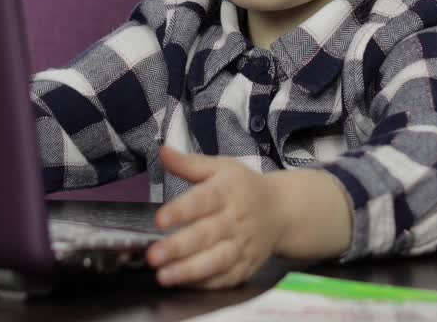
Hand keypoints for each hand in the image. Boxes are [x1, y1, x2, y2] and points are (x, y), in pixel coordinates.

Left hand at [146, 145, 282, 288]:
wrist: (283, 211)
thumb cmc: (246, 187)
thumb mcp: (220, 167)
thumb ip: (189, 163)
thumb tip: (162, 151)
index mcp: (226, 192)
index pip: (202, 201)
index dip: (180, 211)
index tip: (159, 219)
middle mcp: (234, 221)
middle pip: (206, 236)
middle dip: (178, 248)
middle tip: (153, 256)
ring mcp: (242, 246)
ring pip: (216, 261)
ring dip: (190, 271)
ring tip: (164, 276)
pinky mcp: (246, 266)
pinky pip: (227, 278)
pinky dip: (207, 284)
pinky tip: (184, 284)